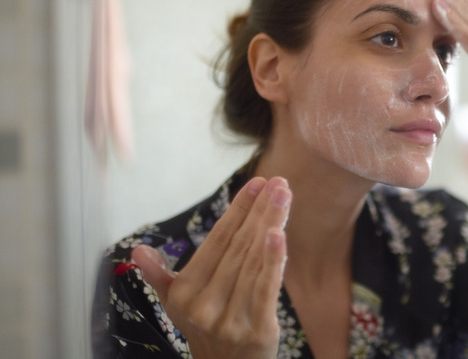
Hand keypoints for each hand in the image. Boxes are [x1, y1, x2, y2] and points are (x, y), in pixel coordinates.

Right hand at [132, 176, 290, 358]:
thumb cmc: (205, 330)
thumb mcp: (177, 305)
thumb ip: (160, 276)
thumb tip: (137, 251)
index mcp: (185, 292)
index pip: (218, 241)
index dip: (238, 210)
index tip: (257, 183)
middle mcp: (204, 305)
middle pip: (239, 247)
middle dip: (261, 210)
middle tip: (278, 182)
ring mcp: (229, 319)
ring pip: (254, 262)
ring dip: (272, 223)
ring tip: (284, 195)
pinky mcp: (256, 331)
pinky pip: (266, 288)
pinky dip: (274, 261)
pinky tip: (280, 234)